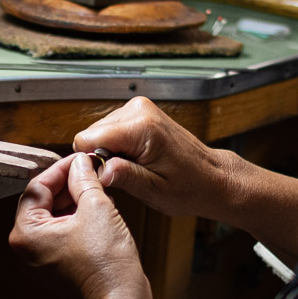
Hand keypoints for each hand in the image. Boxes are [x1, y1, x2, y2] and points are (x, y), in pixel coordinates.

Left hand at [9, 152, 148, 298]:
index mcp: (25, 234)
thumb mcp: (95, 207)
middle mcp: (26, 250)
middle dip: (68, 185)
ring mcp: (40, 261)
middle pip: (43, 203)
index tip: (79, 160)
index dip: (61, 169)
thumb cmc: (106, 263)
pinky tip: (98, 209)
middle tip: (90, 171)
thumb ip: (83, 180)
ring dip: (75, 201)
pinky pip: (62, 235)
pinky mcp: (57, 268)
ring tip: (98, 189)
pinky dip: (77, 220)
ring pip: (54, 218)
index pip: (37, 188)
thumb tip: (80, 164)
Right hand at [72, 97, 233, 219]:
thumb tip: (98, 170)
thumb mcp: (154, 190)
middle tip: (129, 174)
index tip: (109, 176)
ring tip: (137, 167)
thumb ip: (124, 177)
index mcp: (141, 128)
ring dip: (111, 152)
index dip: (92, 162)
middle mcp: (138, 110)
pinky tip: (137, 158)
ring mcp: (139, 108)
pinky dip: (118, 146)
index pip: (86, 139)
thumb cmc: (189, 186)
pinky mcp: (139, 111)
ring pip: (99, 132)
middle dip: (102, 157)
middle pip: (91, 134)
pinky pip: (111, 130)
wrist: (210, 176)